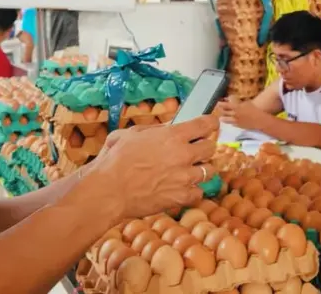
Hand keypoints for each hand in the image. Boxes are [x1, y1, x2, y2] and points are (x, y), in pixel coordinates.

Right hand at [88, 116, 218, 220]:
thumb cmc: (115, 161)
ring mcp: (185, 177)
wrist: (109, 191)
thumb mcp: (132, 134)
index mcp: (173, 136)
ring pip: (209, 170)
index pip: (205, 124)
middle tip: (195, 151)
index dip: (210, 123)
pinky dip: (192, 191)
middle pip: (211, 147)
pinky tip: (181, 188)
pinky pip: (199, 192)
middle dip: (204, 147)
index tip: (211, 125)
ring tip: (187, 171)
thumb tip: (169, 127)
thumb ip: (155, 129)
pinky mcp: (182, 197)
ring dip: (200, 170)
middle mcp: (184, 154)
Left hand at [215, 100, 268, 130]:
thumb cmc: (254, 109)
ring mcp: (235, 121)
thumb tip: (230, 99)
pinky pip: (231, 123)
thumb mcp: (246, 103)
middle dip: (220, 111)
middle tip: (219, 109)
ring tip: (222, 116)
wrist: (259, 120)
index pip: (225, 105)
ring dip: (223, 117)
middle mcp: (234, 115)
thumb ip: (237, 102)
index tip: (217, 103)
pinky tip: (230, 120)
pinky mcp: (237, 126)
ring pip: (225, 120)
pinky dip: (229, 121)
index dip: (220, 104)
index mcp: (236, 107)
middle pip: (223, 113)